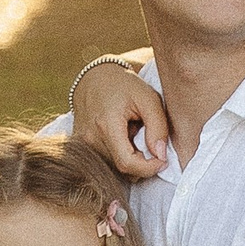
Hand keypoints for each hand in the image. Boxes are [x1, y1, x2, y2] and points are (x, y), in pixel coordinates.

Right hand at [70, 53, 169, 180]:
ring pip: (114, 168)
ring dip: (130, 158)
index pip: (127, 164)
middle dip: (141, 162)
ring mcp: (83, 143)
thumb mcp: (148, 98)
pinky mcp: (81, 146)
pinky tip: (122, 137)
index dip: (149, 168)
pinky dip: (119, 155)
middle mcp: (90, 138)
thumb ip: (158, 127)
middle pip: (122, 169)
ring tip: (133, 134)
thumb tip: (160, 156)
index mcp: (106, 125)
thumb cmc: (124, 85)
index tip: (163, 160)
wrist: (95, 76)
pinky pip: (105, 161)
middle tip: (149, 140)